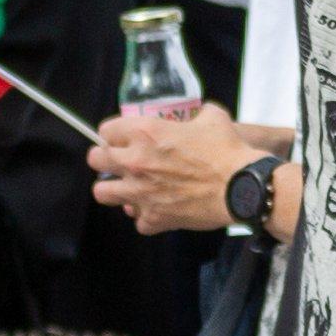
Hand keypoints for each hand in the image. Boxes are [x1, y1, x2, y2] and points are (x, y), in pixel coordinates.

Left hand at [90, 103, 268, 234]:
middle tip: (120, 161)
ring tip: (128, 188)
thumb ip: (196, 114)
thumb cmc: (227, 150)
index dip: (114, 133)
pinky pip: (137, 220)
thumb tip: (198, 115)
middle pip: (95, 159)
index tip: (122, 138)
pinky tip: (157, 210)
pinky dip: (146, 217)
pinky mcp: (153, 217)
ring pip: (102, 192)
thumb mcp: (212, 117)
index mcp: (145, 132)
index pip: (106, 130)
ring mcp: (140, 192)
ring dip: (114, 189)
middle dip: (106, 159)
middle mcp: (135, 161)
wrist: (240, 187)